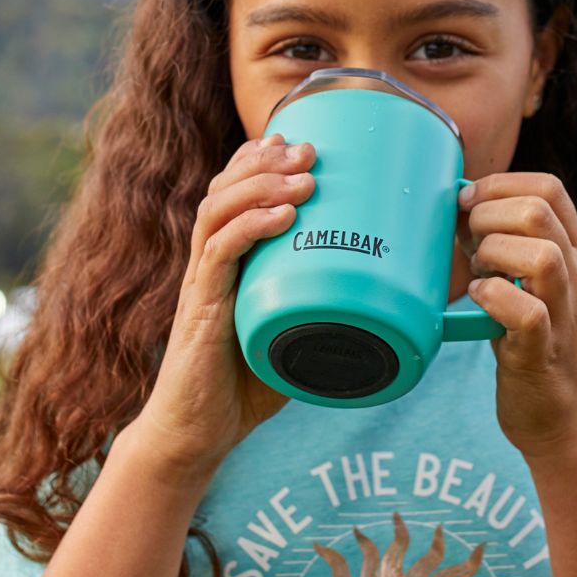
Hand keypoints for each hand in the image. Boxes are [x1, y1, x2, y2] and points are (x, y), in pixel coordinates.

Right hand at [136, 132, 315, 477]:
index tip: (298, 142)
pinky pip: (219, 255)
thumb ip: (318, 314)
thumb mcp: (289, 337)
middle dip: (267, 161)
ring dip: (263, 185)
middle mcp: (208, 265)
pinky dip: (250, 228)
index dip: (259, 161)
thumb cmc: (241, 388)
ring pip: (219, 211)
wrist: (197, 434)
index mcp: (225, 264)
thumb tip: (380, 304)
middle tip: (311, 149)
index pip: (232, 194)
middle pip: (224, 189)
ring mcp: (201, 284)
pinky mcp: (200, 310)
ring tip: (304, 177)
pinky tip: (281, 216)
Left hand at [456, 172, 576, 458]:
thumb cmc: (531, 342)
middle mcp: (575, 275)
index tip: (467, 202)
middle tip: (470, 244)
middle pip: (540, 211)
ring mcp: (564, 312)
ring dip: (494, 255)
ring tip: (479, 273)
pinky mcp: (543, 351)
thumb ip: (501, 244)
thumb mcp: (526, 281)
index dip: (500, 184)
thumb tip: (458, 208)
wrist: (563, 416)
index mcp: (573, 250)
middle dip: (489, 215)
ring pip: (542, 256)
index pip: (549, 187)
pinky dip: (494, 298)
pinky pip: (528, 312)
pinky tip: (479, 301)